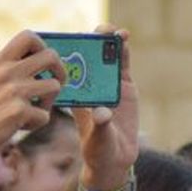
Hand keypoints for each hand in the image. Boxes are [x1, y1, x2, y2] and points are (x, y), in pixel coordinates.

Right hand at [0, 31, 65, 179]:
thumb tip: (11, 54)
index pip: (28, 36)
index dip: (43, 47)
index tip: (43, 62)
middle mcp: (6, 72)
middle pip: (50, 56)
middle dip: (59, 70)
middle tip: (56, 83)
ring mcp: (14, 91)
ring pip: (54, 86)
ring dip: (49, 101)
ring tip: (34, 111)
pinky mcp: (19, 112)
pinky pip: (44, 115)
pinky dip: (35, 123)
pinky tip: (20, 127)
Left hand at [72, 25, 139, 190]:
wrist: (115, 158)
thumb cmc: (98, 149)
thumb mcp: (97, 139)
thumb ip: (100, 126)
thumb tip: (102, 113)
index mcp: (74, 95)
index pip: (67, 70)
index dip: (68, 53)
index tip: (70, 42)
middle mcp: (89, 86)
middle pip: (87, 58)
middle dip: (91, 42)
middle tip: (96, 32)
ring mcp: (107, 84)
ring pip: (105, 57)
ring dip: (108, 41)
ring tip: (113, 32)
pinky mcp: (124, 86)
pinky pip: (122, 64)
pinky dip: (123, 50)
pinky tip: (124, 37)